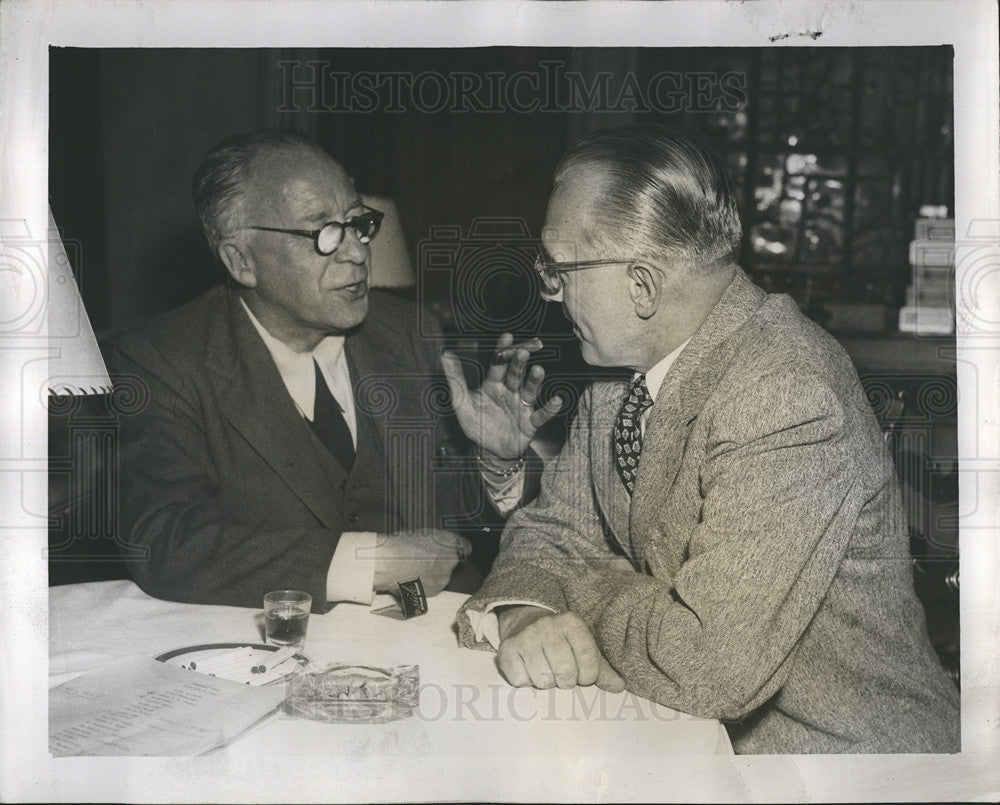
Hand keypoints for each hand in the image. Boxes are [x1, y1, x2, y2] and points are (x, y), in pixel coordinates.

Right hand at [372, 529, 471, 595]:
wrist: (390, 563)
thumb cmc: (401, 544)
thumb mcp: (420, 532)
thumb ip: (434, 539)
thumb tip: (434, 544)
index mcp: (449, 541)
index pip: (465, 546)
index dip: (458, 548)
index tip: (454, 550)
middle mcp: (452, 559)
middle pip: (452, 562)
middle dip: (441, 561)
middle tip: (424, 559)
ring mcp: (445, 576)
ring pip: (443, 575)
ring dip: (434, 573)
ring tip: (415, 569)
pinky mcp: (436, 590)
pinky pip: (434, 586)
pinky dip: (426, 584)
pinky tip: (413, 578)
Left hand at [441, 333, 562, 460]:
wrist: (489, 451)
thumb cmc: (477, 425)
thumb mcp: (461, 402)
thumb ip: (455, 379)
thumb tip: (445, 354)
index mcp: (493, 385)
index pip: (498, 364)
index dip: (502, 351)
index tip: (508, 337)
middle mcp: (510, 392)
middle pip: (515, 374)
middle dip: (519, 363)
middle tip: (523, 351)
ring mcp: (521, 406)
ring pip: (529, 390)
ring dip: (534, 381)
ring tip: (538, 370)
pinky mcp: (530, 423)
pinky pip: (541, 415)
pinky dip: (549, 409)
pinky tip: (556, 400)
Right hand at [495, 607, 625, 691]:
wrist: (527, 625)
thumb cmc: (563, 644)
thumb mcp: (584, 650)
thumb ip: (603, 669)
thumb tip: (619, 686)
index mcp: (572, 622)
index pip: (590, 662)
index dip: (589, 676)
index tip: (584, 675)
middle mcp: (548, 625)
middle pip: (565, 673)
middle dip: (567, 681)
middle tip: (563, 675)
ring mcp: (526, 636)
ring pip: (543, 680)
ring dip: (547, 683)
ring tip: (547, 671)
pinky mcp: (507, 649)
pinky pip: (521, 681)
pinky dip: (526, 682)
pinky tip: (529, 669)